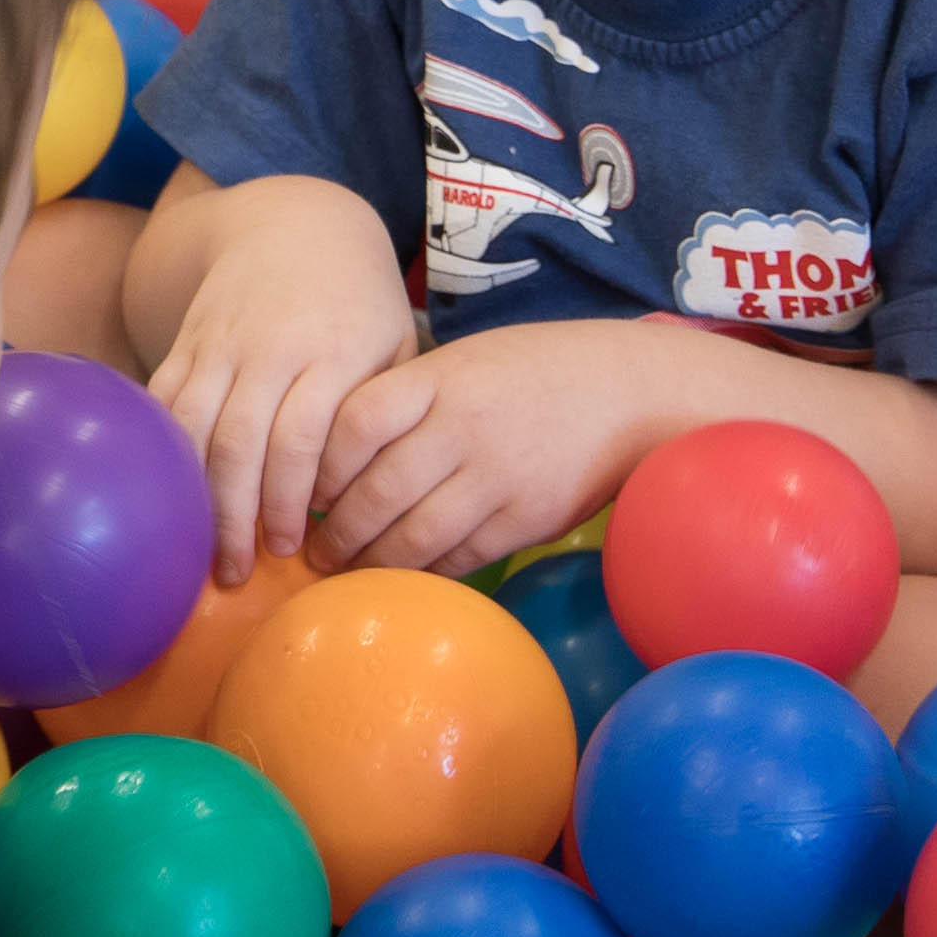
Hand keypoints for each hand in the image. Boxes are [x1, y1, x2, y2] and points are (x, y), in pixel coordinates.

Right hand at [146, 177, 424, 577]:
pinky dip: (161, 451)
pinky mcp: (186, 341)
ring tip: (197, 548)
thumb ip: (380, 418)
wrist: (295, 224)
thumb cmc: (360, 302)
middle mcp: (269, 348)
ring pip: (191, 426)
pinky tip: (166, 496)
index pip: (300, 439)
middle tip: (236, 572)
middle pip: (238, 441)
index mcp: (331, 353)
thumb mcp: (394, 347)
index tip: (290, 550)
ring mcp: (219, 342)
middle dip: (233, 515)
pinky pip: (162, 401)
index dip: (289, 501)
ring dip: (191, 494)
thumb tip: (361, 504)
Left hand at [305, 317, 680, 578]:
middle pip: (377, 491)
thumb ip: (407, 398)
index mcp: (441, 377)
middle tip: (311, 550)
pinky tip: (404, 575)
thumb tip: (332, 454)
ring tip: (347, 570)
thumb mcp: (465, 361)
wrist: (630, 391)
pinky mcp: (527, 520)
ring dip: (370, 562)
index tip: (306, 487)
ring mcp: (498, 477)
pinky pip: (461, 558)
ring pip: (414, 536)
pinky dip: (424, 573)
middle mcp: (465, 427)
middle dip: (335, 531)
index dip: (320, 463)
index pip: (357, 421)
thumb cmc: (532, 373)